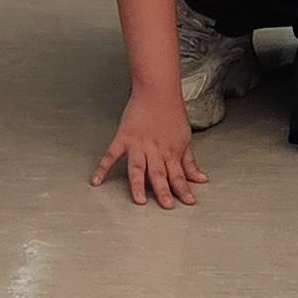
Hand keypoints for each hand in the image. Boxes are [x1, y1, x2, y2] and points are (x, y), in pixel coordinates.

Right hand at [95, 84, 205, 207]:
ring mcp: (138, 144)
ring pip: (137, 168)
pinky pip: (111, 155)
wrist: (157, 91)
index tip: (189, 202)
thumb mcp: (185, 138)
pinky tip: (97, 180)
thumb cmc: (172, 113)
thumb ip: (190, 162)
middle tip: (166, 206)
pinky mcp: (123, 137)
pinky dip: (103, 167)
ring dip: (138, 184)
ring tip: (139, 199)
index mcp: (171, 152)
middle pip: (159, 174)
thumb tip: (201, 179)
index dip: (184, 189)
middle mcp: (155, 150)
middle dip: (163, 191)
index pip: (178, 175)